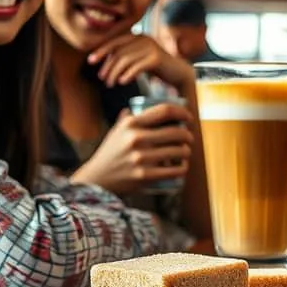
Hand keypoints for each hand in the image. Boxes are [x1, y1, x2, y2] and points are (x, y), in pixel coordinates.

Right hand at [71, 103, 195, 195]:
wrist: (97, 179)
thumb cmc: (110, 153)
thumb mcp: (116, 131)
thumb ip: (127, 118)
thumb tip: (137, 107)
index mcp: (131, 124)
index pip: (164, 111)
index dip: (181, 112)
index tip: (187, 117)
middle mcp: (136, 139)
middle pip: (176, 132)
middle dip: (188, 135)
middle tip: (189, 138)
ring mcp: (141, 158)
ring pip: (179, 151)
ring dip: (187, 151)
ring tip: (186, 151)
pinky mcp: (145, 175)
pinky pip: (175, 170)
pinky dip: (183, 168)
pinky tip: (183, 166)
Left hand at [88, 34, 193, 88]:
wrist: (178, 73)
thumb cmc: (156, 68)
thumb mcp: (138, 59)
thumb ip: (125, 56)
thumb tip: (104, 61)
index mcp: (137, 36)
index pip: (115, 41)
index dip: (101, 50)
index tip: (90, 61)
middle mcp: (144, 38)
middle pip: (118, 52)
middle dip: (107, 66)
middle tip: (102, 78)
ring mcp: (151, 47)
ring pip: (125, 60)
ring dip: (115, 73)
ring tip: (110, 84)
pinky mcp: (157, 58)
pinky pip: (137, 66)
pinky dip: (128, 74)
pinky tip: (122, 82)